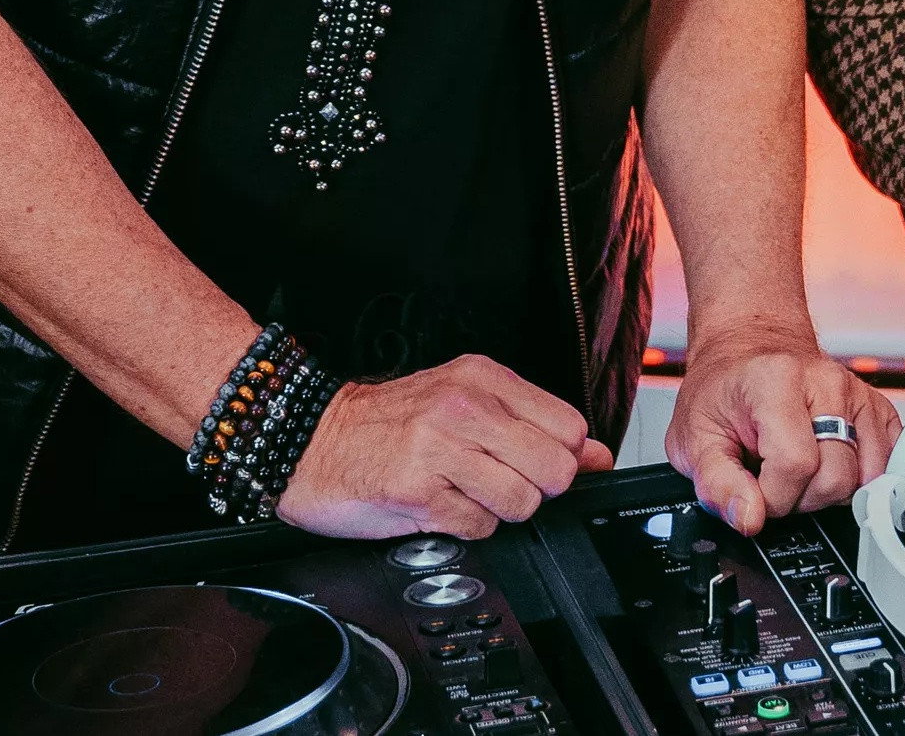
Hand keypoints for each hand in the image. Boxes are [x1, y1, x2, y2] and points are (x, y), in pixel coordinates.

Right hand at [277, 355, 616, 540]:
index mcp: (482, 378)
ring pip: (522, 502)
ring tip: (460, 491)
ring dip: (496, 510)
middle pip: (556, 469)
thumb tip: (597, 456)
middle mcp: (464, 406)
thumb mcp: (463, 402)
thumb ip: (532, 425)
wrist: (307, 442)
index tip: (531, 462)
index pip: (570, 428)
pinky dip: (463, 526)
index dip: (559, 457)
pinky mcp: (417, 490)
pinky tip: (435, 504)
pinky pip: (478, 527)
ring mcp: (440, 447)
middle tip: (495, 480)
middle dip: (534, 488)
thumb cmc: (386, 425)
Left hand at [670, 322, 900, 530]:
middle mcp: (826, 383)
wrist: (749, 350)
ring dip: (827, 489)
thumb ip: (717, 484)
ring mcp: (858, 395)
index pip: (795, 465)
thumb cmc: (724, 391)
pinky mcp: (879, 409)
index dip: (772, 496)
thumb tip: (749, 518)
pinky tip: (826, 464)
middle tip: (774, 476)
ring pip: (863, 479)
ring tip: (799, 468)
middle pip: (835, 478)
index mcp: (777, 382)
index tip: (754, 488)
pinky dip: (857, 480)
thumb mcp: (694, 437)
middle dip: (800, 497)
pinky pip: (885, 465)